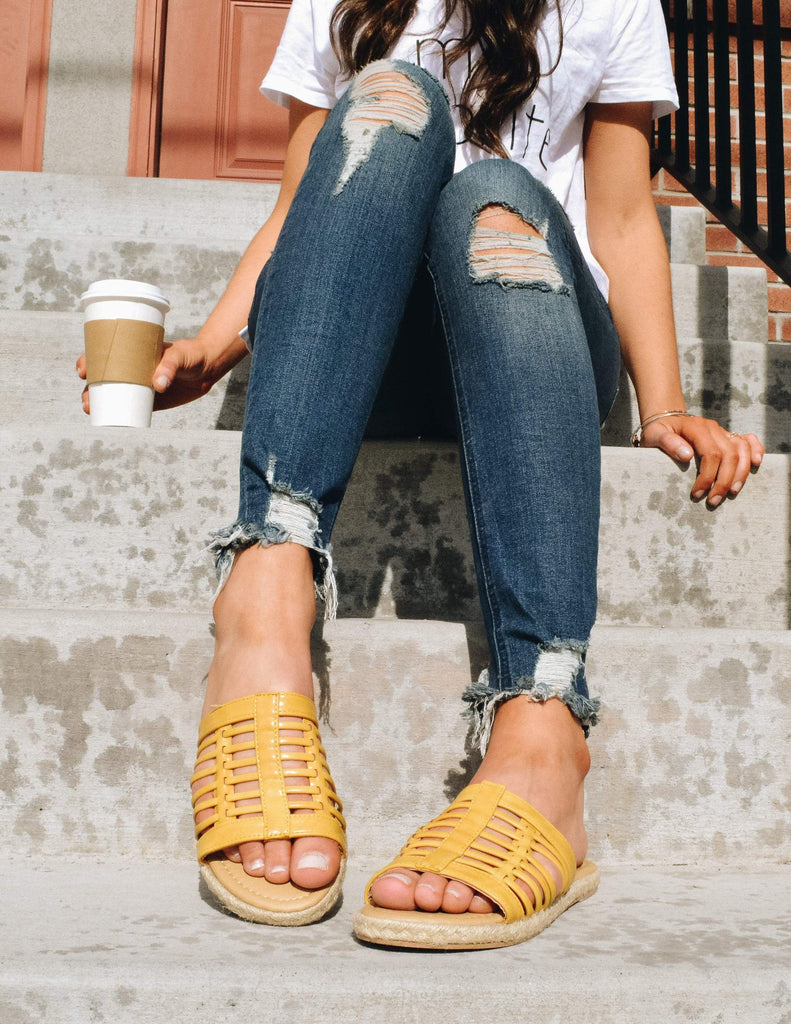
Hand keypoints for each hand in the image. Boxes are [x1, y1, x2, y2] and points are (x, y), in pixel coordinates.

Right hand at [76, 336, 227, 414]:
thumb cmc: (190, 354)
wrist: (207, 367)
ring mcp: (140, 385)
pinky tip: (106, 420)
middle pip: (103, 378)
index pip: (103, 354)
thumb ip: (169, 366)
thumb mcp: (179, 355)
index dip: (88, 361)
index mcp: (132, 352)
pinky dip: (117, 414)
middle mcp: (131, 368)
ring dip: (97, 402)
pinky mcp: (151, 401)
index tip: (82, 370)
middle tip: (86, 398)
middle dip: (89, 388)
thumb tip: (158, 385)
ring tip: (90, 409)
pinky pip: (130, 407)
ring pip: (113, 394)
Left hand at [639, 414, 763, 506]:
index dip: (707, 476)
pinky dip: (756, 450)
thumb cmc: (659, 431)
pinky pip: (748, 440)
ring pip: (741, 450)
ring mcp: (723, 432)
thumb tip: (687, 456)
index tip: (698, 494)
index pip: (711, 454)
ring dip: (740, 473)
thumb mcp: (655, 435)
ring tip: (732, 492)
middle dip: (723, 481)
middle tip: (713, 501)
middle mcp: (713, 428)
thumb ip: (668, 442)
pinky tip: (757, 464)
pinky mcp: (728, 436)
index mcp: (697, 428)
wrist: (666, 420)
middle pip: (729, 455)